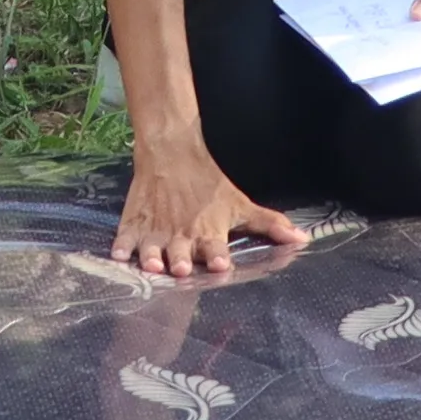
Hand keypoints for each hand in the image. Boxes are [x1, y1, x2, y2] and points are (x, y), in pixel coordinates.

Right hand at [113, 137, 312, 280]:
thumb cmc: (209, 183)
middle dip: (181, 261)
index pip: (214, 247)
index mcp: (208, 230)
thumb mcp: (240, 203)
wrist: (172, 151)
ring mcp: (156, 229)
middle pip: (181, 252)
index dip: (217, 256)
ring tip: (153, 265)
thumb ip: (269, 224)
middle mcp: (182, 233)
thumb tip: (302, 240)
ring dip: (152, 257)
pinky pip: (125, 238)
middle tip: (181, 268)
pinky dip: (121, 247)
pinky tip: (118, 256)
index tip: (221, 265)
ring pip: (152, 248)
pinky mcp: (134, 223)